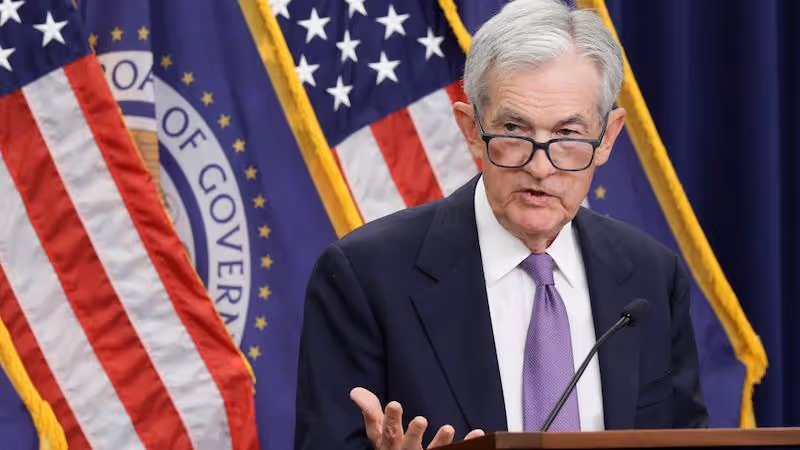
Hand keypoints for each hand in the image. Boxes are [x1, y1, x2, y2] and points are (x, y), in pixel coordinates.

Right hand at [350, 387, 484, 448]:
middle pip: (408, 446)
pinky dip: (468, 444)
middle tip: (420, 419)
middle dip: (413, 434)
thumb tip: (355, 391)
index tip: (395, 404)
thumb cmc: (390, 449)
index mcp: (389, 444)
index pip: (387, 431)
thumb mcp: (378, 433)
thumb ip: (370, 411)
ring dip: (440, 442)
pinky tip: (478, 433)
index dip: (391, 419)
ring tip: (448, 428)